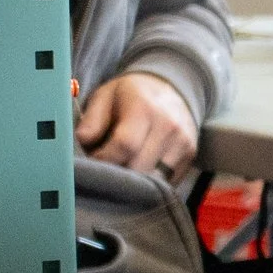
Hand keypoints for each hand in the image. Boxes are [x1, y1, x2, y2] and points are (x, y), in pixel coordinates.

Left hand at [77, 72, 199, 176]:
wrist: (172, 88)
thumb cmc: (131, 95)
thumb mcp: (106, 96)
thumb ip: (92, 119)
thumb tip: (81, 142)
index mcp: (144, 108)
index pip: (125, 145)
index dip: (104, 159)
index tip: (92, 160)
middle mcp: (168, 126)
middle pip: (140, 166)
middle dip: (117, 173)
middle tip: (104, 170)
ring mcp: (183, 142)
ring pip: (155, 179)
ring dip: (135, 182)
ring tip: (122, 171)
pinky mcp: (190, 156)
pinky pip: (168, 181)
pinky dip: (151, 183)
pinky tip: (139, 172)